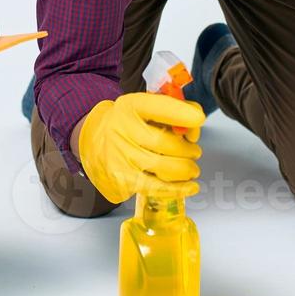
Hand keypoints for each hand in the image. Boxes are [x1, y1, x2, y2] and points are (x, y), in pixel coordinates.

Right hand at [75, 92, 205, 203]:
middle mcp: (121, 129)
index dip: (181, 114)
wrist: (95, 141)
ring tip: (191, 168)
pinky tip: (190, 187)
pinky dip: (177, 189)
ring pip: (162, 166)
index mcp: (130, 106)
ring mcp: (119, 155)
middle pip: (164, 142)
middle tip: (194, 152)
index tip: (199, 119)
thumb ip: (175, 110)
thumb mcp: (146, 107)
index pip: (158, 107)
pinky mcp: (121, 178)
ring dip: (185, 169)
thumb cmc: (129, 124)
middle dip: (188, 150)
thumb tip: (194, 129)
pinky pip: (154, 187)